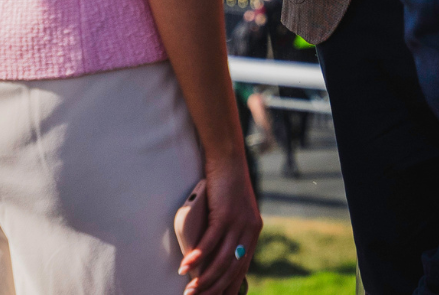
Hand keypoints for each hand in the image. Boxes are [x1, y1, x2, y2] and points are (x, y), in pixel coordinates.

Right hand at [179, 155, 260, 294]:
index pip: (242, 268)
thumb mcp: (232, 210)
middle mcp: (250, 229)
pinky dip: (197, 257)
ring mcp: (239, 222)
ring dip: (203, 279)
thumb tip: (212, 255)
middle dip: (213, 289)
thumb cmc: (225, 183)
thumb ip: (229, 231)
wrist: (228, 156)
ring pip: (221, 260)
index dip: (228, 288)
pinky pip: (210, 242)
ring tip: (189, 290)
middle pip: (231, 269)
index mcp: (253, 231)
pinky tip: (185, 267)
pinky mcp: (225, 213)